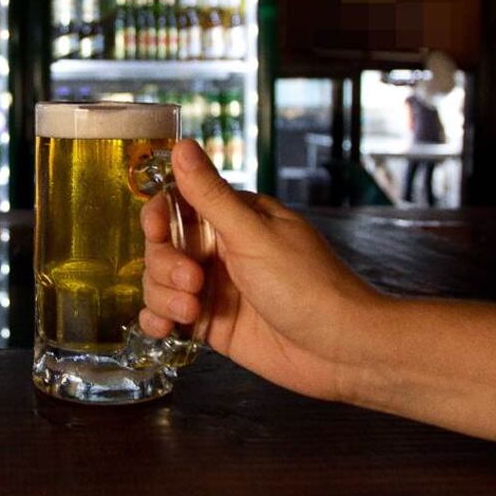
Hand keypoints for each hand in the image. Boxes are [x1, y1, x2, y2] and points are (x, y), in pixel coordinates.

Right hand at [139, 140, 383, 400]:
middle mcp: (220, 250)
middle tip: (194, 281)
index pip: (177, 204)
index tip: (155, 230)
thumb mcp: (254, 236)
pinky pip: (167, 315)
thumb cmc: (308, 285)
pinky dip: (158, 320)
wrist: (340, 349)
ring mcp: (214, 288)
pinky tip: (166, 327)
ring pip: (160, 282)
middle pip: (162, 246)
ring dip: (164, 295)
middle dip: (166, 265)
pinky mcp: (211, 323)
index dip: (158, 216)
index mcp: (235, 218)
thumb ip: (211, 195)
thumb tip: (182, 145)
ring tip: (192, 311)